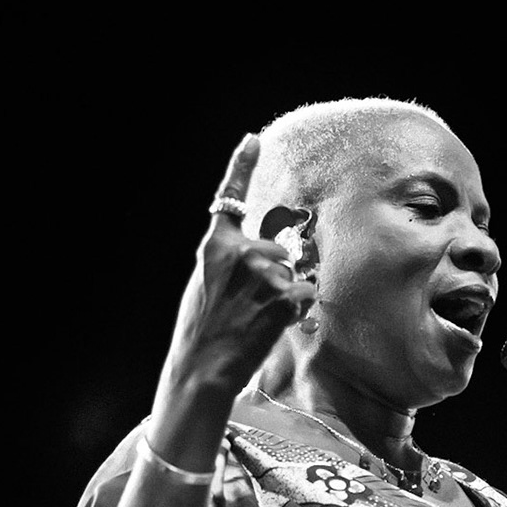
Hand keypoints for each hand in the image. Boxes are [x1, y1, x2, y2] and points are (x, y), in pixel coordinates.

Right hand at [157, 133, 316, 410]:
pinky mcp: (283, 297)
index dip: (242, 167)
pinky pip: (304, 295)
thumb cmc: (201, 331)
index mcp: (215, 246)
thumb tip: (261, 255)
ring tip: (256, 319)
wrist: (202, 367)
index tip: (253, 140)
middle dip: (274, 274)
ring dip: (284, 295)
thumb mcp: (205, 284)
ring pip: (292, 274)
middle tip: (249, 305)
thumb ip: (230, 262)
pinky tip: (273, 324)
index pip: (230, 198)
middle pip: (276, 250)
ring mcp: (263, 273)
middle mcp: (241, 252)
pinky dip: (297, 311)